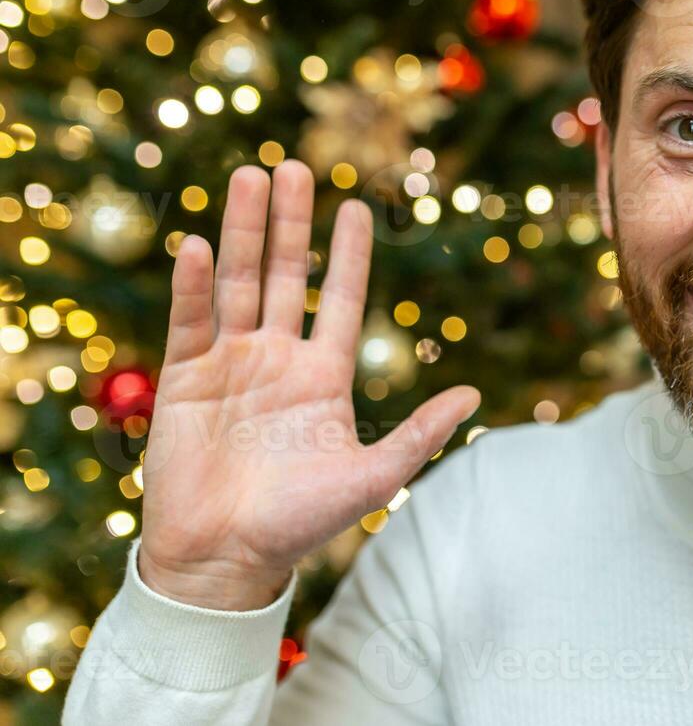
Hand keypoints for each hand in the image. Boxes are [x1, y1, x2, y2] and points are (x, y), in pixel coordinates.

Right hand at [137, 161, 480, 609]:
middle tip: (293, 167)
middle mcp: (278, 359)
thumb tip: (473, 396)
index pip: (341, 299)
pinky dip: (193, 284)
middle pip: (284, 275)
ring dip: (242, 231)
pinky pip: (190, 320)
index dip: (348, 254)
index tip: (354, 207)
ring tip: (249, 177)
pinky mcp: (185, 379)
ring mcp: (230, 364)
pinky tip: (198, 243)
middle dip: (288, 223)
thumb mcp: (373, 475)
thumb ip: (419, 434)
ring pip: (238, 283)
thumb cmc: (301, 523)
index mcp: (324, 375)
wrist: (226, 559)